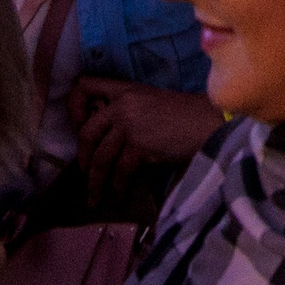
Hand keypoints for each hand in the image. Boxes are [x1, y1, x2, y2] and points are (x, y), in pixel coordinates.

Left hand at [67, 79, 220, 207]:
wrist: (210, 122)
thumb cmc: (186, 114)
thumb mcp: (152, 101)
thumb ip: (128, 110)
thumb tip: (107, 136)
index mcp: (125, 90)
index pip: (83, 86)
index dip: (74, 107)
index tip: (79, 127)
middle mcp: (123, 105)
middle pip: (87, 132)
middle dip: (82, 157)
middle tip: (85, 172)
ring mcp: (130, 126)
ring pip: (100, 158)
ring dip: (95, 182)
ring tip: (95, 197)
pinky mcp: (140, 146)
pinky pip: (120, 171)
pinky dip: (117, 188)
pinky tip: (119, 197)